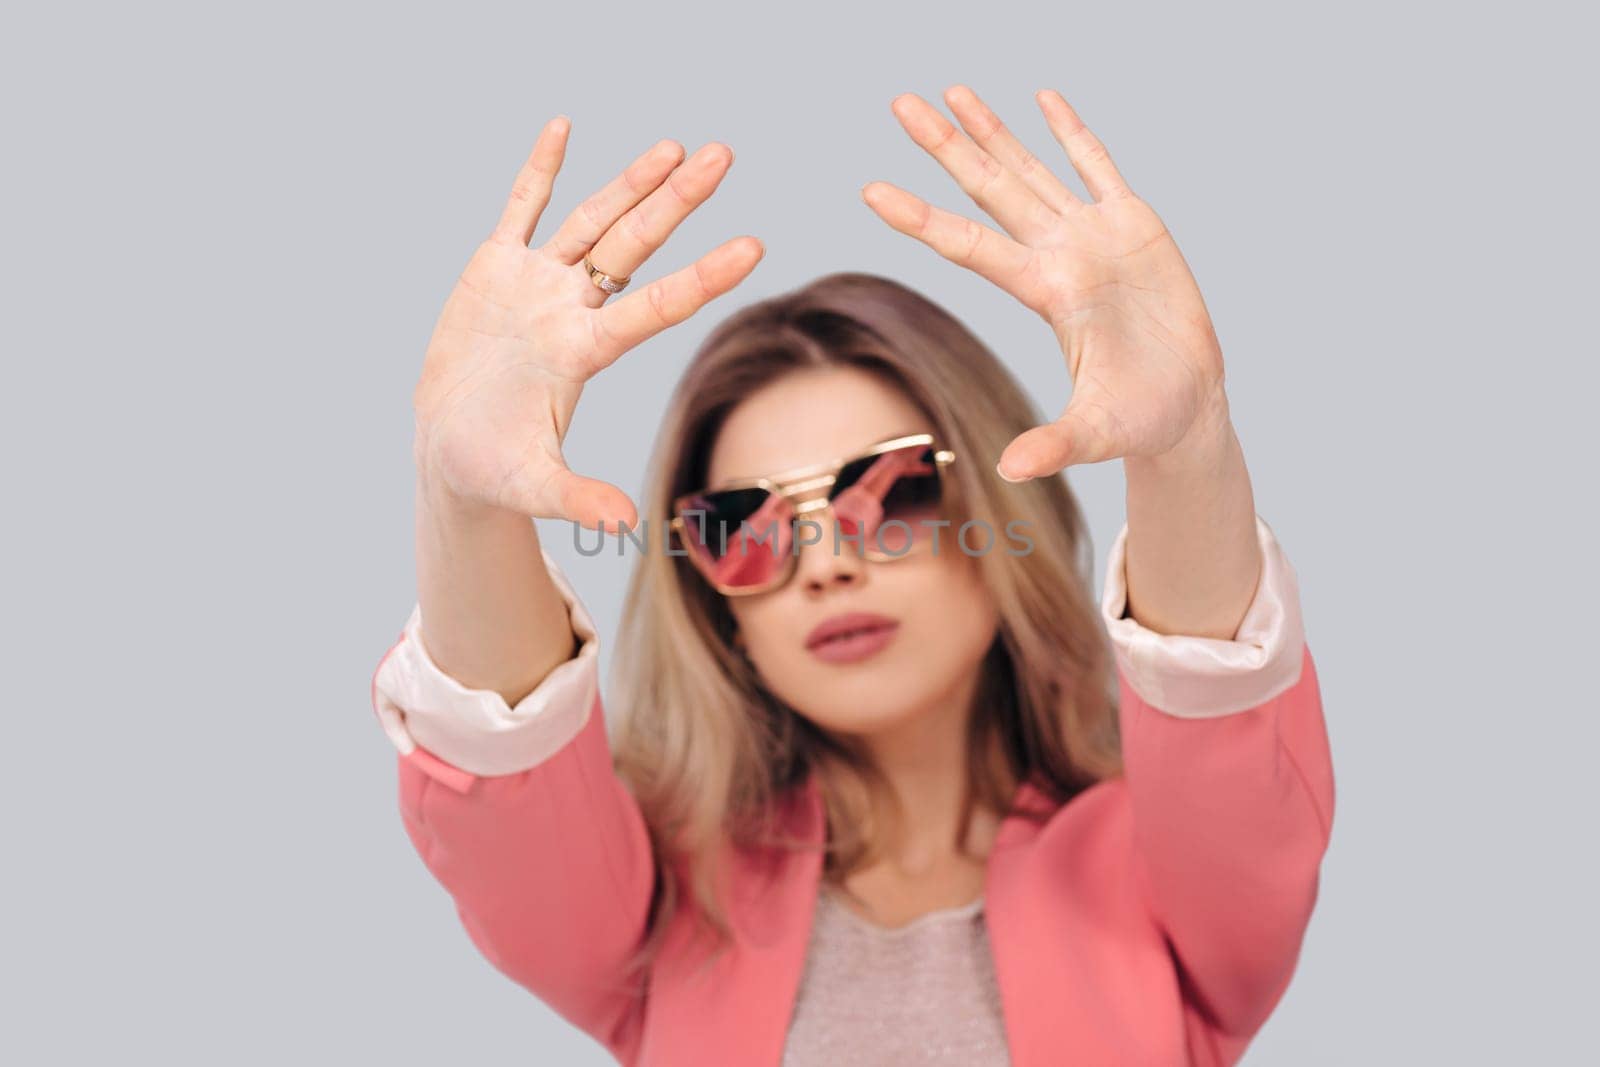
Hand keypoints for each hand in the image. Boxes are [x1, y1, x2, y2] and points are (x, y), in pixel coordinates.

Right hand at [413, 117, 763, 528]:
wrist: (450, 450)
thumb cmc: (493, 471)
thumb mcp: (531, 487)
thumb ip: (578, 498)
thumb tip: (627, 525)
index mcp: (583, 353)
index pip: (655, 306)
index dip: (702, 276)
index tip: (754, 246)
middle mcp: (569, 310)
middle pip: (633, 245)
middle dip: (676, 200)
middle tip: (724, 155)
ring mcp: (535, 285)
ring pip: (591, 220)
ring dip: (629, 182)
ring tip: (676, 146)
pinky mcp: (493, 270)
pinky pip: (520, 209)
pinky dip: (539, 170)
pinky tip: (563, 126)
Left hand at [863, 87, 1227, 480]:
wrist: (1187, 407)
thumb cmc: (1141, 420)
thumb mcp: (1098, 432)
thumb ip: (1056, 444)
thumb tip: (1012, 469)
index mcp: (1045, 292)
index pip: (968, 245)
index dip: (921, 218)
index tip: (869, 191)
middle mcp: (1058, 255)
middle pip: (987, 189)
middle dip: (946, 145)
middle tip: (900, 104)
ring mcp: (1094, 236)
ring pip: (1032, 168)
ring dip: (994, 130)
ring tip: (952, 91)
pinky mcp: (1137, 225)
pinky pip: (1100, 166)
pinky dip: (1074, 132)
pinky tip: (1045, 98)